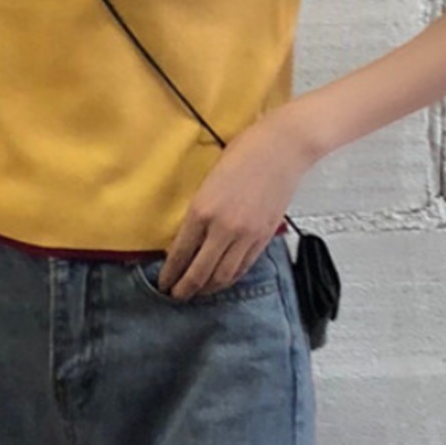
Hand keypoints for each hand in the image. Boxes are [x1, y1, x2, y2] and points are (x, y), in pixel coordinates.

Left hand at [160, 117, 318, 299]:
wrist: (282, 148)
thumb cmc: (244, 154)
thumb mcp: (208, 182)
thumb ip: (198, 213)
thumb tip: (188, 240)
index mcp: (202, 210)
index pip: (180, 254)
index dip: (170, 274)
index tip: (163, 283)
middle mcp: (223, 228)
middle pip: (200, 272)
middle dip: (185, 289)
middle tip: (176, 296)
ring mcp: (246, 235)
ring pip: (223, 276)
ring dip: (208, 289)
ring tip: (198, 293)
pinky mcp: (264, 237)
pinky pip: (243, 267)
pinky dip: (230, 278)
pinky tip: (222, 280)